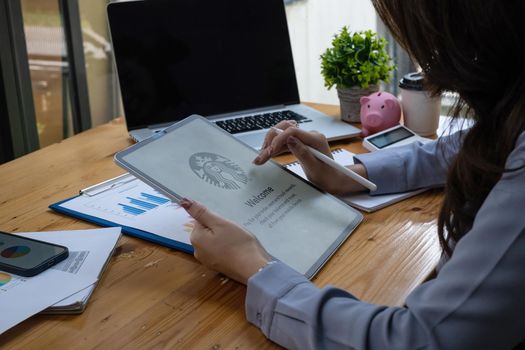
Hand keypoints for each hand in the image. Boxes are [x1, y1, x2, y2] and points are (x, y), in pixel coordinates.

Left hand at [180, 198, 271, 284]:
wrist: (253, 268)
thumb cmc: (237, 243)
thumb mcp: (220, 223)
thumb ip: (202, 213)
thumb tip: (183, 201)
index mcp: (196, 239)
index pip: (200, 220)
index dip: (215, 219)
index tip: (226, 223)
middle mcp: (197, 251)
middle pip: (206, 231)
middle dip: (219, 228)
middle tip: (232, 231)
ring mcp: (207, 260)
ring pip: (213, 240)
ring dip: (223, 237)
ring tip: (236, 239)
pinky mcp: (217, 266)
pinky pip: (218, 250)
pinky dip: (226, 247)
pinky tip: (236, 248)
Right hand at [253, 120, 368, 194]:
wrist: (333, 180)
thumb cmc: (327, 176)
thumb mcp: (314, 168)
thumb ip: (302, 153)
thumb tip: (290, 140)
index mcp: (316, 139)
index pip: (293, 131)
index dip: (279, 139)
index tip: (270, 151)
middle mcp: (310, 135)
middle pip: (285, 129)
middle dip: (271, 140)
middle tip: (262, 155)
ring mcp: (304, 139)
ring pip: (282, 135)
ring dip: (271, 144)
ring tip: (261, 157)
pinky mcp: (300, 144)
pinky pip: (284, 142)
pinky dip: (275, 148)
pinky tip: (267, 155)